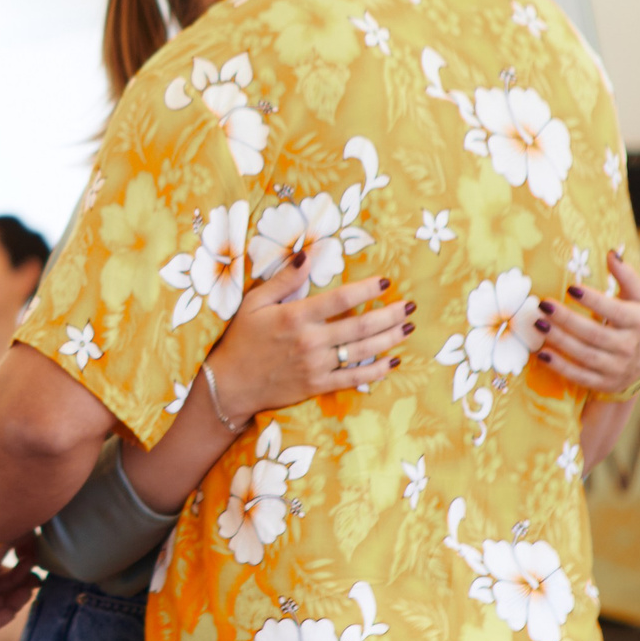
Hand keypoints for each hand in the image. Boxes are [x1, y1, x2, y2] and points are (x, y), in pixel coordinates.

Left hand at [0, 531, 39, 631]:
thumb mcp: (20, 538)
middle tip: (36, 582)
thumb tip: (29, 560)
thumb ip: (24, 550)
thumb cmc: (6, 525)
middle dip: (17, 591)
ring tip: (29, 590)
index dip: (15, 579)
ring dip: (11, 604)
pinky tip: (12, 611)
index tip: (34, 574)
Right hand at [203, 255, 411, 424]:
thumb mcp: (254, 303)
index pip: (341, 299)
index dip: (367, 289)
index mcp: (295, 316)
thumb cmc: (241, 339)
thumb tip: (306, 255)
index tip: (386, 281)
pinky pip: (354, 378)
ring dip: (390, 338)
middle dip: (390, 314)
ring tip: (408, 327)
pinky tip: (392, 361)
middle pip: (360, 326)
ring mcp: (316, 365)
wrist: (230, 384)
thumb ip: (283, 280)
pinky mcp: (318, 385)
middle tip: (409, 306)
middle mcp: (310, 341)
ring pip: (362, 351)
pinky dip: (376, 370)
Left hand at [534, 250, 639, 393]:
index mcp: (638, 322)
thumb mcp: (635, 300)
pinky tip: (541, 353)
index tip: (571, 288)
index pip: (616, 312)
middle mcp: (630, 347)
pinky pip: (579, 376)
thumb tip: (611, 254)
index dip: (594, 301)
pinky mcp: (603, 383)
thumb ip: (626, 277)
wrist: (637, 366)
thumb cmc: (630, 322)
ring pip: (585, 355)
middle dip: (568, 319)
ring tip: (538, 324)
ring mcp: (617, 368)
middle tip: (543, 305)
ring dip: (559, 340)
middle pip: (595, 334)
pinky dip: (559, 366)